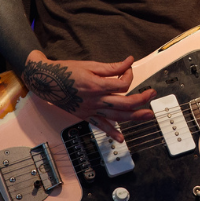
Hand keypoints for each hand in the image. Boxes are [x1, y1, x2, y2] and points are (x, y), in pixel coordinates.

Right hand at [21, 51, 156, 140]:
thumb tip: (129, 61)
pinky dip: (111, 133)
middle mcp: (95, 100)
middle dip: (142, 99)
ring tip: (148, 116)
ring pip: (117, 117)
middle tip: (152, 94)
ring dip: (135, 117)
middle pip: (124, 104)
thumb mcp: (90, 65)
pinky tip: (121, 139)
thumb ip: (111, 67)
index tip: (128, 68)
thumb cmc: (67, 70)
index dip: (130, 75)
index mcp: (97, 85)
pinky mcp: (85, 116)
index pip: (123, 84)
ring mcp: (90, 110)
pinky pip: (100, 126)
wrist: (46, 81)